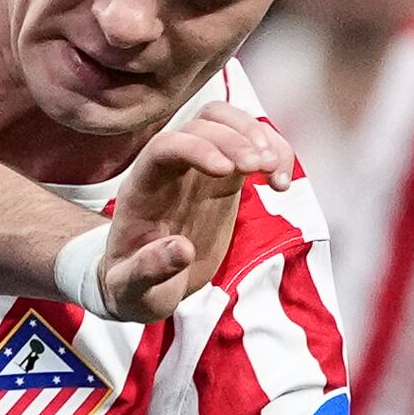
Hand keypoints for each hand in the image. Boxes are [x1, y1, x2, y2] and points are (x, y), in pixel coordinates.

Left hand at [89, 98, 290, 324]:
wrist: (144, 285)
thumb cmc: (132, 288)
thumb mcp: (130, 291)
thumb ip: (146, 271)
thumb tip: (180, 249)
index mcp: (142, 189)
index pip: (164, 146)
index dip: (197, 148)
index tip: (227, 170)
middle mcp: (170, 169)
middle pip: (202, 124)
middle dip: (235, 138)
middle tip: (262, 168)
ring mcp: (198, 170)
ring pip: (227, 123)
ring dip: (258, 136)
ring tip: (276, 171)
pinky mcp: (224, 180)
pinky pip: (250, 147)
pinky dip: (272, 154)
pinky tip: (282, 183)